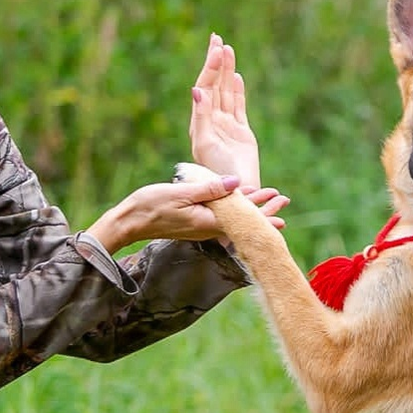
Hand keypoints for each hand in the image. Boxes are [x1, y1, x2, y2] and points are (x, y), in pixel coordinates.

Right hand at [87, 175, 288, 254]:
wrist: (128, 221)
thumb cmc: (151, 206)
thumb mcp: (182, 193)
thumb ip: (210, 188)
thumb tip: (236, 183)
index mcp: (208, 221)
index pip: (242, 217)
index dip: (262, 208)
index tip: (280, 200)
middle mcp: (208, 228)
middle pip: (242, 220)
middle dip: (264, 210)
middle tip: (284, 202)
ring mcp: (201, 227)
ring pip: (233, 218)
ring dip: (251, 209)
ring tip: (269, 201)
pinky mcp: (193, 223)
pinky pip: (220, 217)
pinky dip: (233, 209)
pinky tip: (238, 202)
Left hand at [190, 34, 260, 187]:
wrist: (235, 193)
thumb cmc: (217, 172)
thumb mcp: (205, 143)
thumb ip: (202, 116)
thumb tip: (198, 90)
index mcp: (201, 122)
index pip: (205, 88)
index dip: (210, 68)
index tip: (216, 49)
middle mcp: (212, 121)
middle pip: (214, 85)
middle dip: (215, 61)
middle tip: (216, 37)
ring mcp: (227, 126)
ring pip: (227, 92)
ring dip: (227, 71)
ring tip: (227, 49)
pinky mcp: (241, 133)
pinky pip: (238, 106)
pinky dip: (237, 90)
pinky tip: (236, 77)